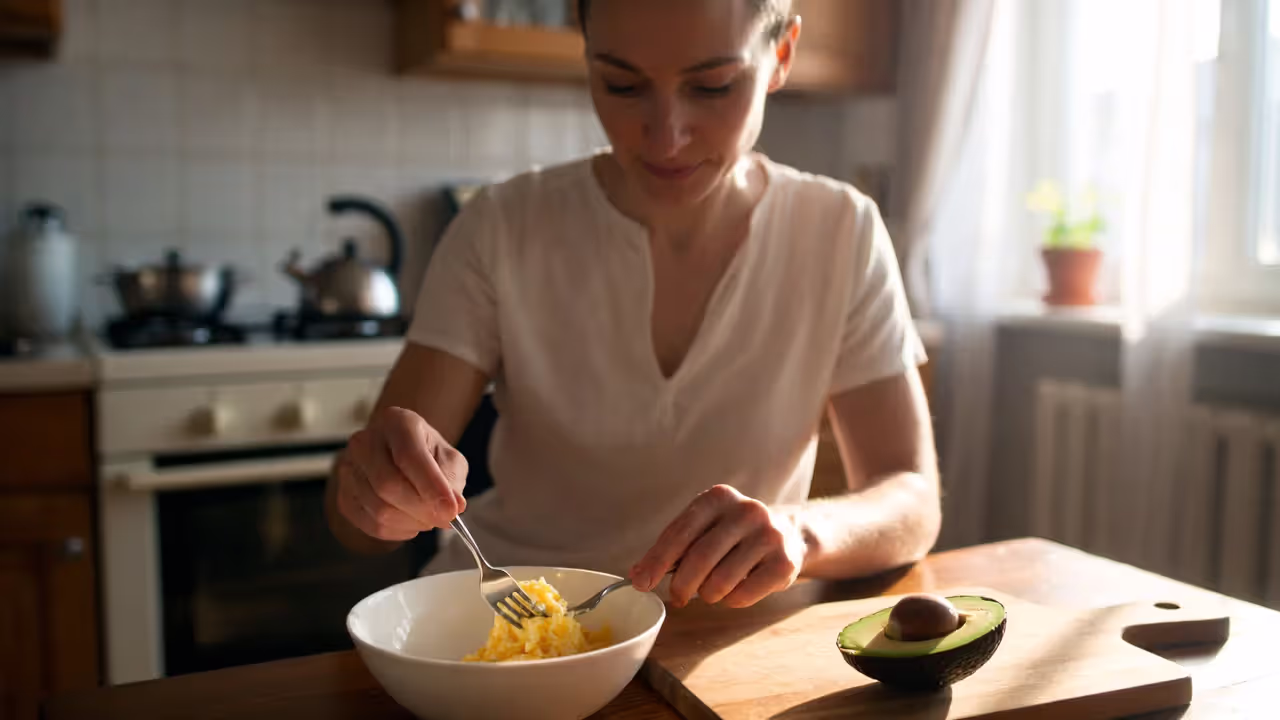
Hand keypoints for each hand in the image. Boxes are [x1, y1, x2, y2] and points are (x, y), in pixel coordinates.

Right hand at [334, 406, 468, 540]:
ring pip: (379, 509)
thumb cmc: (427, 455)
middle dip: (421, 509)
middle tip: (443, 518)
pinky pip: (371, 525)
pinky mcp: (345, 496)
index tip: (450, 509)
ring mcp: (349, 469)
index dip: (431, 487)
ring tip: (428, 516)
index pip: (408, 456)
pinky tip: (410, 521)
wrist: (400, 455)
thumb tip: (453, 506)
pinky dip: (397, 530)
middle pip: (388, 485)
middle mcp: (366, 441)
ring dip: (412, 522)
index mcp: (396, 422)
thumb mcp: (449, 459)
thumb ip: (452, 480)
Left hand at [629, 485, 806, 607]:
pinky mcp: (784, 562)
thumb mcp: (703, 530)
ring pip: (720, 581)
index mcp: (719, 497)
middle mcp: (747, 511)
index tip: (642, 582)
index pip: (680, 532)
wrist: (788, 537)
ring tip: (711, 591)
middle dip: (682, 586)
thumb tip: (637, 574)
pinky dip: (730, 601)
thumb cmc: (733, 536)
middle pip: (699, 559)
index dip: (657, 561)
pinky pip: (743, 595)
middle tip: (678, 597)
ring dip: (707, 595)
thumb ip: (671, 548)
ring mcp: (769, 535)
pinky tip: (734, 591)